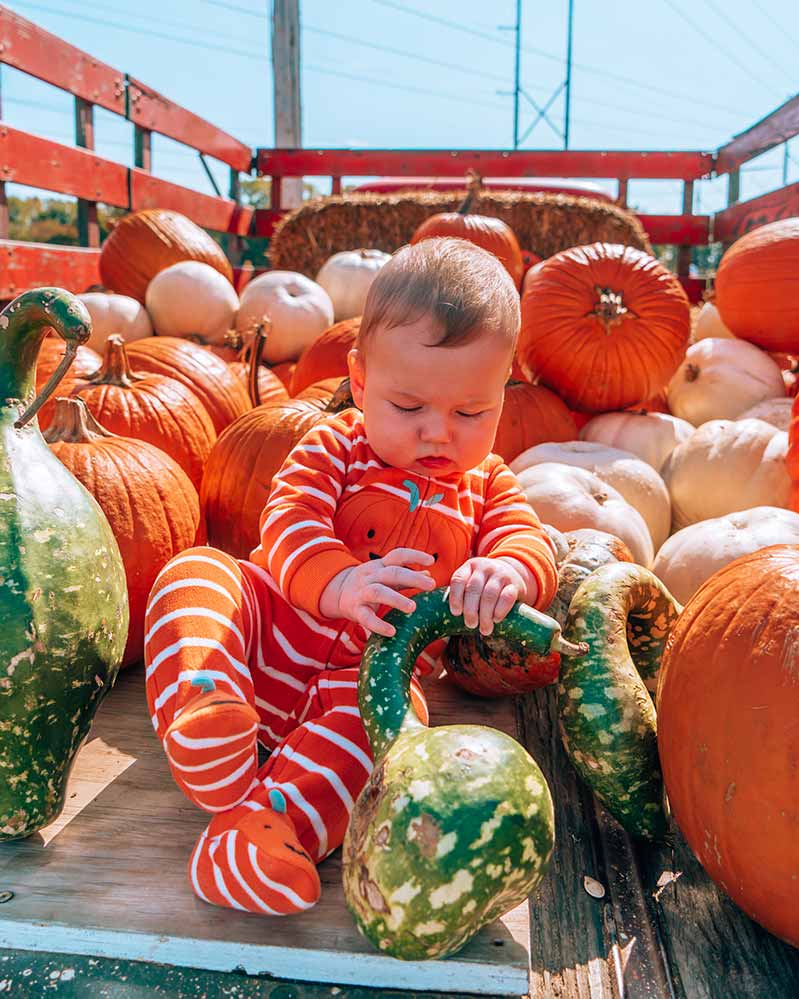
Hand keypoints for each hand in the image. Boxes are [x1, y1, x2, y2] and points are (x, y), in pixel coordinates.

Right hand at [319, 548, 435, 637]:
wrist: (337, 593)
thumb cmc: (369, 583)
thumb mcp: (386, 575)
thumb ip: (406, 576)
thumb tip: (428, 574)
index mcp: (380, 566)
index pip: (397, 555)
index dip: (414, 556)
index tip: (431, 561)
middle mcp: (370, 576)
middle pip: (391, 573)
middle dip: (412, 578)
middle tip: (431, 585)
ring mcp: (361, 592)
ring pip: (378, 592)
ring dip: (396, 599)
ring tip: (412, 608)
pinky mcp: (355, 610)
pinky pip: (366, 617)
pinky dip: (378, 625)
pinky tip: (392, 631)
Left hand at [448, 557, 528, 635]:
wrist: (513, 575)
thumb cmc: (486, 584)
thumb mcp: (473, 581)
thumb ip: (462, 592)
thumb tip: (450, 615)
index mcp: (470, 566)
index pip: (458, 580)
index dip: (455, 598)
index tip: (456, 613)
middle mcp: (485, 567)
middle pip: (473, 589)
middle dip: (470, 610)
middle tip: (470, 625)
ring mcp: (501, 574)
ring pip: (489, 595)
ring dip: (485, 615)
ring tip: (484, 629)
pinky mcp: (514, 584)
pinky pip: (506, 597)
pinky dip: (500, 611)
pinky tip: (496, 619)